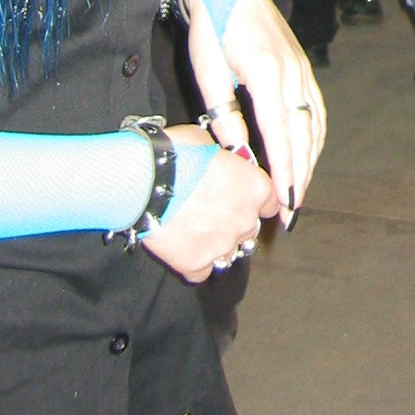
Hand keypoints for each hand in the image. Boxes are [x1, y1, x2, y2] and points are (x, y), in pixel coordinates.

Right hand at [142, 126, 277, 282]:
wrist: (143, 181)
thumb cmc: (177, 154)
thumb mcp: (208, 142)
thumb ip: (224, 159)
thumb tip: (222, 162)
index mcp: (255, 187)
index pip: (271, 202)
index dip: (255, 200)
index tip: (242, 198)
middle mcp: (246, 219)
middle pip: (249, 228)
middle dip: (234, 221)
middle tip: (210, 211)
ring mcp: (222, 245)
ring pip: (228, 252)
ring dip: (216, 243)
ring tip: (194, 230)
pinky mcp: (197, 264)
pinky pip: (202, 271)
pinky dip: (194, 262)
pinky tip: (181, 247)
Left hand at [185, 0, 325, 227]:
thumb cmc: (211, 25)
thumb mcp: (207, 70)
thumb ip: (223, 114)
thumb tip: (238, 155)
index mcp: (266, 72)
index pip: (280, 134)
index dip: (284, 172)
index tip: (285, 205)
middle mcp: (292, 71)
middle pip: (303, 134)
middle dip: (300, 176)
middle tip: (291, 212)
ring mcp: (302, 67)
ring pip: (315, 123)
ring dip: (309, 160)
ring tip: (298, 191)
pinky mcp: (302, 64)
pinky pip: (316, 107)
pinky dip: (315, 136)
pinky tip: (307, 154)